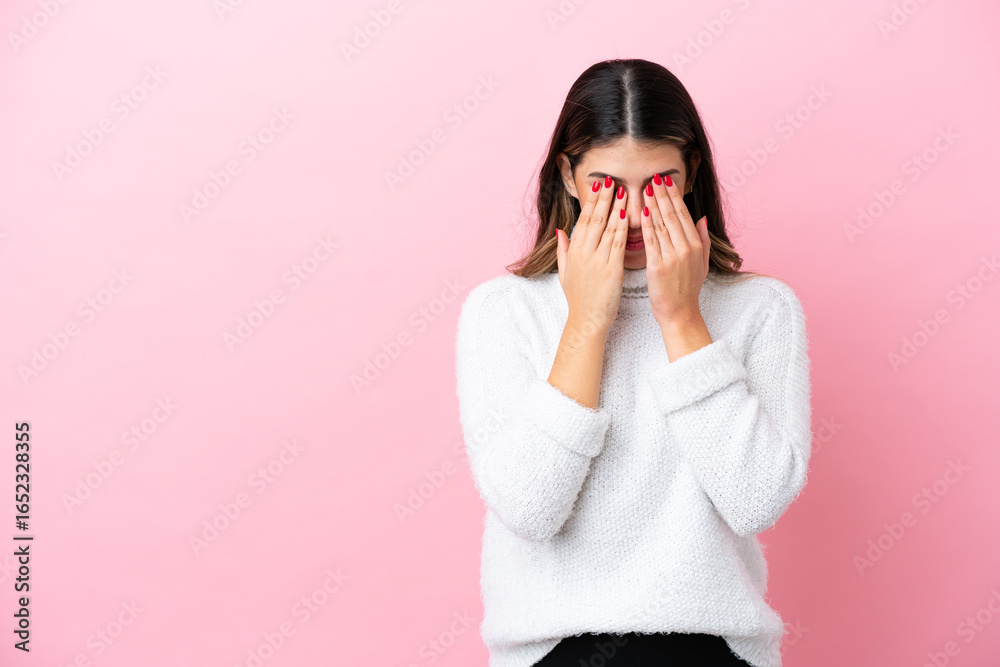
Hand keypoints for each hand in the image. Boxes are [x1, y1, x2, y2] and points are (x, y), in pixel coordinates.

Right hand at [556, 176, 628, 333]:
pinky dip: (622, 227)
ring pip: (607, 227)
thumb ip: (563, 250)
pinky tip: (627, 213)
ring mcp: (596, 260)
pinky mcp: (611, 269)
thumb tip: (559, 231)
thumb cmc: (578, 299)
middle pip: (595, 218)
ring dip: (615, 206)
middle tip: (611, 179)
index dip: (592, 202)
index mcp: (574, 251)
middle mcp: (583, 252)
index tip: (599, 186)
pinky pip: (618, 243)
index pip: (584, 220)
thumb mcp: (564, 273)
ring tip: (622, 190)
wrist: (586, 320)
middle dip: (603, 197)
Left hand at [639, 172, 710, 325]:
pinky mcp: (659, 266)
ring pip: (661, 224)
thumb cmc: (688, 289)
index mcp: (695, 245)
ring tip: (647, 187)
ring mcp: (673, 256)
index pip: (683, 214)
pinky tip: (642, 212)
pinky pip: (651, 241)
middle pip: (672, 215)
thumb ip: (703, 239)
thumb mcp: (702, 263)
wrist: (680, 313)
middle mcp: (686, 248)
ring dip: (654, 204)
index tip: (666, 180)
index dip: (674, 196)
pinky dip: (647, 225)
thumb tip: (702, 218)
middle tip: (655, 176)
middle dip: (663, 194)